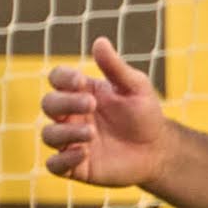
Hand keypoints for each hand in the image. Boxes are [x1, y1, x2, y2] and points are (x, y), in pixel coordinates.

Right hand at [40, 36, 172, 189]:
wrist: (159, 150)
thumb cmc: (145, 115)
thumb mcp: (136, 88)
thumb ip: (115, 68)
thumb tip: (100, 41)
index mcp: (81, 92)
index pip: (57, 79)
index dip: (63, 78)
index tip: (80, 80)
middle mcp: (71, 116)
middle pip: (49, 104)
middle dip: (66, 102)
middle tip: (91, 104)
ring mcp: (71, 140)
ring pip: (48, 135)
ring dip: (66, 132)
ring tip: (92, 132)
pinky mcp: (75, 166)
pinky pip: (55, 164)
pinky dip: (64, 159)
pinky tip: (85, 153)